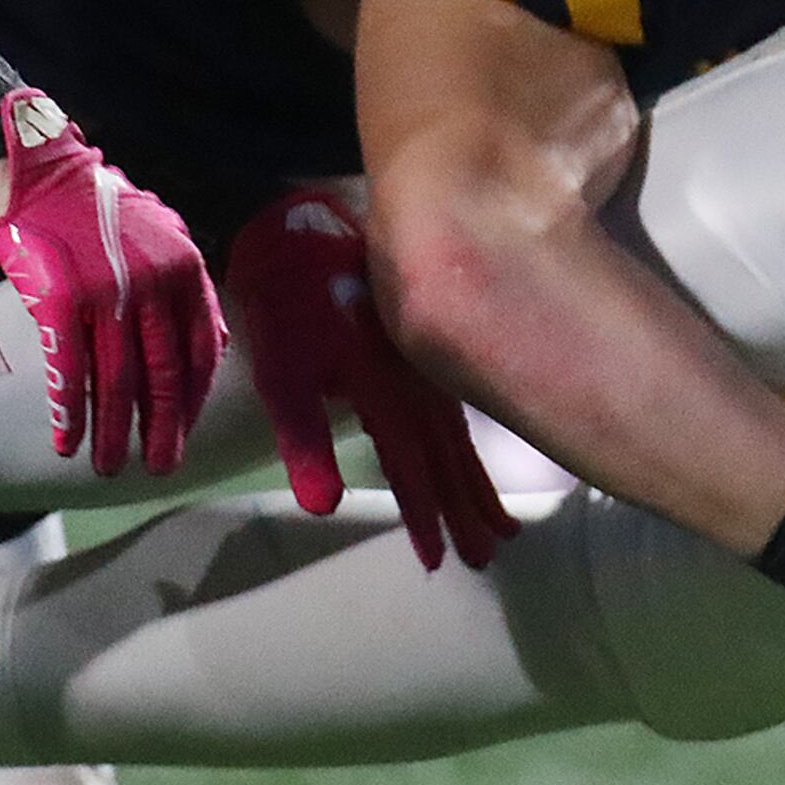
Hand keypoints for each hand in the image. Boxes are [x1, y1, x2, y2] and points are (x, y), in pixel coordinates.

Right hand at [0, 91, 224, 477]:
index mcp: (186, 271)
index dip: (195, 396)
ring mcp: (107, 296)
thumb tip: (218, 345)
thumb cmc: (102, 211)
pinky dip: (68, 413)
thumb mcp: (167, 236)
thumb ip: (191, 288)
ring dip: (112, 432)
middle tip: (162, 466)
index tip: (190, 430)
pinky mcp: (59, 304)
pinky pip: (68, 372)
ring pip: (115, 382)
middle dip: (162, 428)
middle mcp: (153, 287)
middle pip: (163, 374)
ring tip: (110, 466)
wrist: (40, 176)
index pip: (203, 349)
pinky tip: (66, 442)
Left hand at [227, 187, 518, 571]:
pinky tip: (472, 460)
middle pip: (448, 458)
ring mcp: (426, 367)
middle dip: (466, 508)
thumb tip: (324, 508)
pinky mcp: (422, 353)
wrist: (310, 223)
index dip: (426, 516)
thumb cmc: (288, 295)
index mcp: (384, 392)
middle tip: (492, 554)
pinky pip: (455, 410)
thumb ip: (305, 438)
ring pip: (458, 436)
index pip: (412, 468)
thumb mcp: (283, 369)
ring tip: (501, 523)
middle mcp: (416, 384)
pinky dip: (468, 444)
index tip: (445, 561)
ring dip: (475, 482)